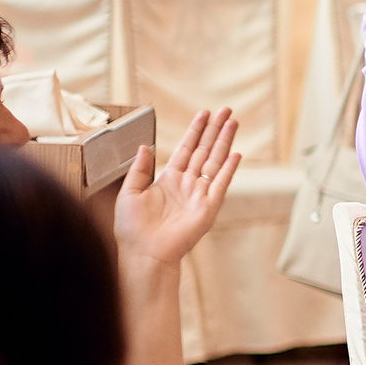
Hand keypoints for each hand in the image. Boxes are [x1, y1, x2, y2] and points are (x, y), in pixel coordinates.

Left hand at [111, 108, 239, 268]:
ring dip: (224, 142)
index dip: (195, 131)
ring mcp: (200, 194)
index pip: (185, 149)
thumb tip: (145, 146)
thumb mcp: (129, 193)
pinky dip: (229, 169)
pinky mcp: (209, 207)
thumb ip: (139, 169)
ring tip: (232, 123)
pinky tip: (236, 154)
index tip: (203, 114)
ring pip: (215, 161)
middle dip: (215, 130)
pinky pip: (221, 184)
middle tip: (225, 110)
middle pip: (205, 150)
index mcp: (168, 179)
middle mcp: (187, 184)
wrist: (143, 253)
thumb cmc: (132, 228)